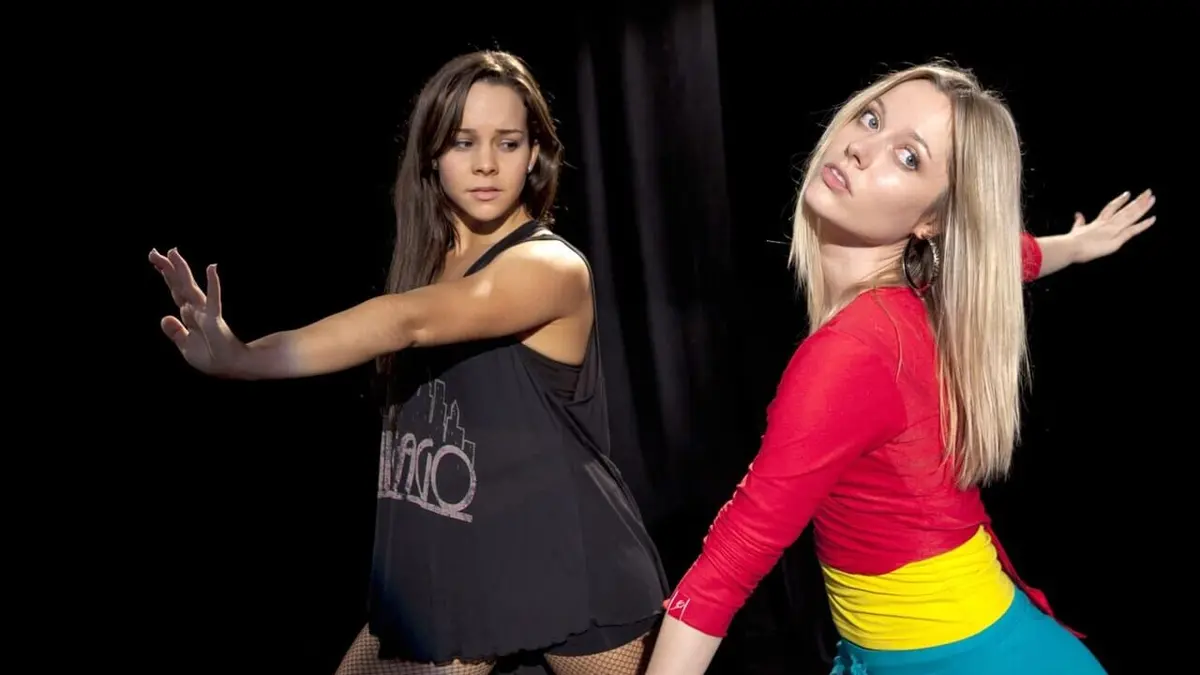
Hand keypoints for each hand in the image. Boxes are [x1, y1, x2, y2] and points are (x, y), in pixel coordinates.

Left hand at [149, 247, 245, 376]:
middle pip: (179, 285)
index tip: (156, 261)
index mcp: (189, 315)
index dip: (167, 277)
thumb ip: (176, 332)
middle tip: (154, 252)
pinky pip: (212, 298)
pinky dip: (212, 283)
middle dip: (167, 269)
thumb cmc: (211, 357)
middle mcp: (196, 309)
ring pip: (190, 287)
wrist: (230, 366)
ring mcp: (205, 312)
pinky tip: (211, 268)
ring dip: (182, 271)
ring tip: (173, 253)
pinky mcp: (214, 318)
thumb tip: (165, 317)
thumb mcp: (187, 346)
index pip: (176, 291)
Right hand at [1067, 189, 1155, 264]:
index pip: (1111, 208)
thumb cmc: (1071, 243)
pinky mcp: (1117, 240)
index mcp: (1098, 222)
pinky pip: (1132, 230)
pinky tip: (1152, 218)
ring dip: (1142, 207)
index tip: (1128, 194)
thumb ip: (1079, 222)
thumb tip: (1078, 214)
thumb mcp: (1075, 230)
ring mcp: (1113, 230)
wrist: (1070, 247)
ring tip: (1152, 198)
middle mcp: (1108, 224)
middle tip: (1148, 192)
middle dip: (1137, 201)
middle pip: (1125, 210)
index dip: (1120, 201)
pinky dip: (1143, 225)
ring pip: (1131, 216)